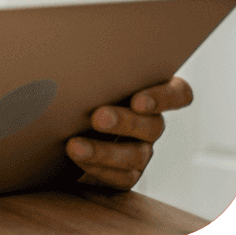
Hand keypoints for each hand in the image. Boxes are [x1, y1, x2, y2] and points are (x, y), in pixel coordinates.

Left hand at [65, 76, 192, 189]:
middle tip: (98, 118)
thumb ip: (94, 72)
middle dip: (125, 122)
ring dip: (104, 151)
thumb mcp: (88, 80)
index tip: (138, 101)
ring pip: (136, 154)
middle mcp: (150, 123)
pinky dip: (99, 169)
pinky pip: (123, 177)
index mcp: (149, 93)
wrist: (57, 134)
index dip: (165, 98)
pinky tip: (79, 160)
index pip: (178, 94)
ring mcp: (142, 150)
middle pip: (153, 125)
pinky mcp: (128, 174)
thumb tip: (76, 57)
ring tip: (75, 146)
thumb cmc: (76, 93)